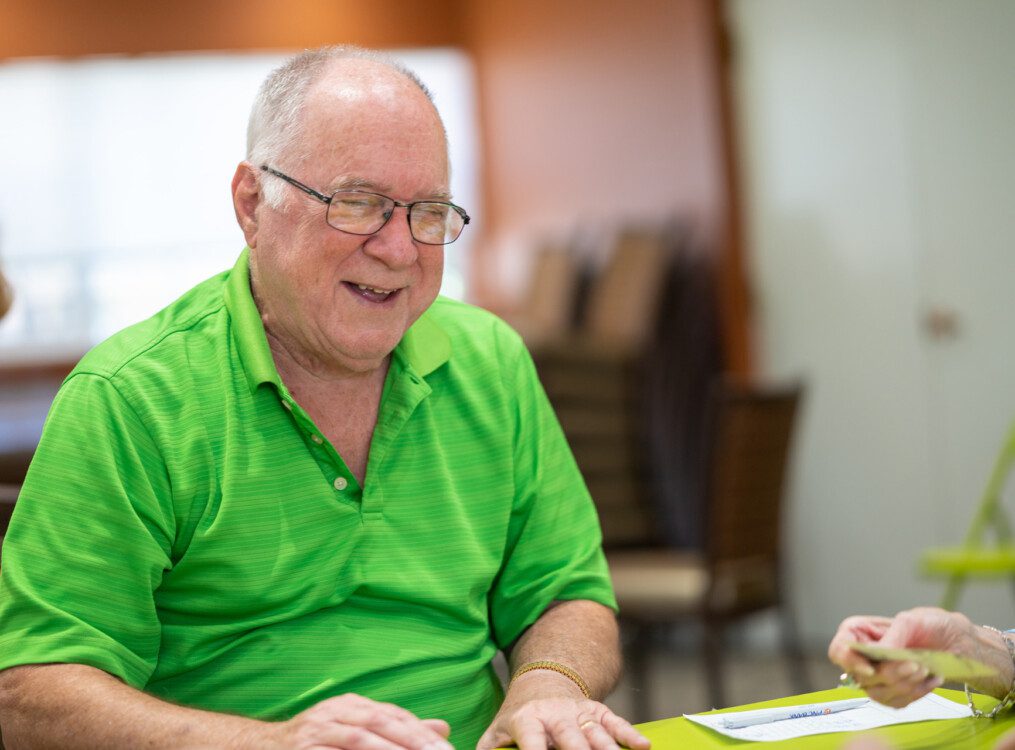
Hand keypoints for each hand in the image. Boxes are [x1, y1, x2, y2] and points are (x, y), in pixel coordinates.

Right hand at [251, 693, 452, 749]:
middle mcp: (335, 713)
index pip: (394, 715)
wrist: (260, 746)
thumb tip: (442, 728)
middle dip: (411, 740)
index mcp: (351, 705)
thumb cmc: (316, 740)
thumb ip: (396, 729)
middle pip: (381, 723)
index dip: (420, 731)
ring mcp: (316, 732)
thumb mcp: (355, 728)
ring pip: (359, 739)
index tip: (445, 748)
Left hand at [477, 670, 649, 749]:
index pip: (532, 741)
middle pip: (571, 739)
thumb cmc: (518, 718)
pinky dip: (630, 734)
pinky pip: (616, 722)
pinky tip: (643, 747)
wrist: (545, 683)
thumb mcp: (498, 730)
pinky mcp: (598, 711)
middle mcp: (555, 715)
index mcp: (527, 720)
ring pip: (596, 733)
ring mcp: (579, 712)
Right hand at [828, 607, 973, 707]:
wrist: (958, 642)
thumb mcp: (912, 620)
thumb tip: (878, 652)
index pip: (839, 651)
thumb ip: (893, 635)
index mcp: (858, 632)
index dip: (850, 662)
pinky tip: (931, 680)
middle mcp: (862, 656)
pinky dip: (916, 694)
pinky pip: (896, 702)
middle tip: (916, 665)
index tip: (872, 671)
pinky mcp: (893, 692)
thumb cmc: (932, 624)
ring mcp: (876, 676)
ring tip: (926, 670)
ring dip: (905, 685)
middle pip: (861, 677)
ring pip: (878, 693)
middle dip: (890, 674)